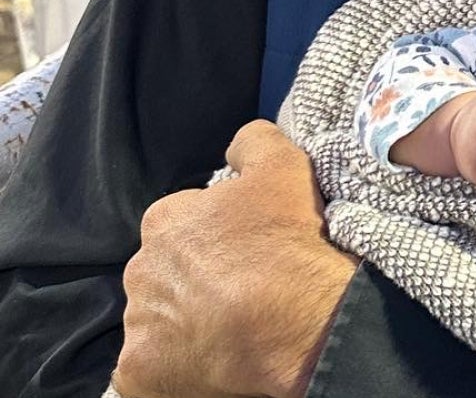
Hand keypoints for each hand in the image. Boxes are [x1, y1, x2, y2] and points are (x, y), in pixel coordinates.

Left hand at [114, 121, 357, 397]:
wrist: (297, 322)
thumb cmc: (288, 244)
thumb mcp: (285, 168)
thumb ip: (255, 143)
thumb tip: (239, 142)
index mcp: (166, 221)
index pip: (185, 225)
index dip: (221, 238)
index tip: (250, 252)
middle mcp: (141, 269)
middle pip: (169, 274)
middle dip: (198, 282)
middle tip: (245, 291)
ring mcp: (139, 323)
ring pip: (162, 320)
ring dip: (189, 323)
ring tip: (235, 329)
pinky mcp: (139, 370)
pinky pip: (153, 367)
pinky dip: (177, 366)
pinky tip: (213, 359)